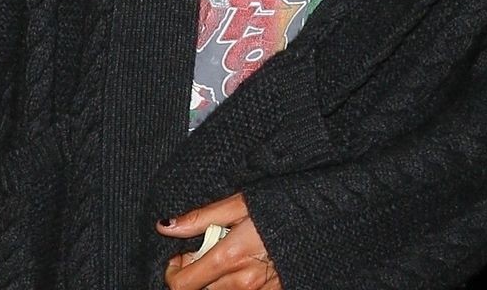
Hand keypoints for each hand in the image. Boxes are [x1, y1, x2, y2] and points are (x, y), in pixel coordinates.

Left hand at [157, 194, 281, 289]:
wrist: (321, 221)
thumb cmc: (278, 208)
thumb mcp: (237, 205)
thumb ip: (199, 218)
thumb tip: (165, 225)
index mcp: (229, 257)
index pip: (183, 283)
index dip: (173, 273)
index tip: (179, 257)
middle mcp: (243, 282)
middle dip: (193, 276)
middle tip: (202, 255)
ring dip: (214, 281)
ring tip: (224, 259)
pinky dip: (234, 284)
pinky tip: (242, 267)